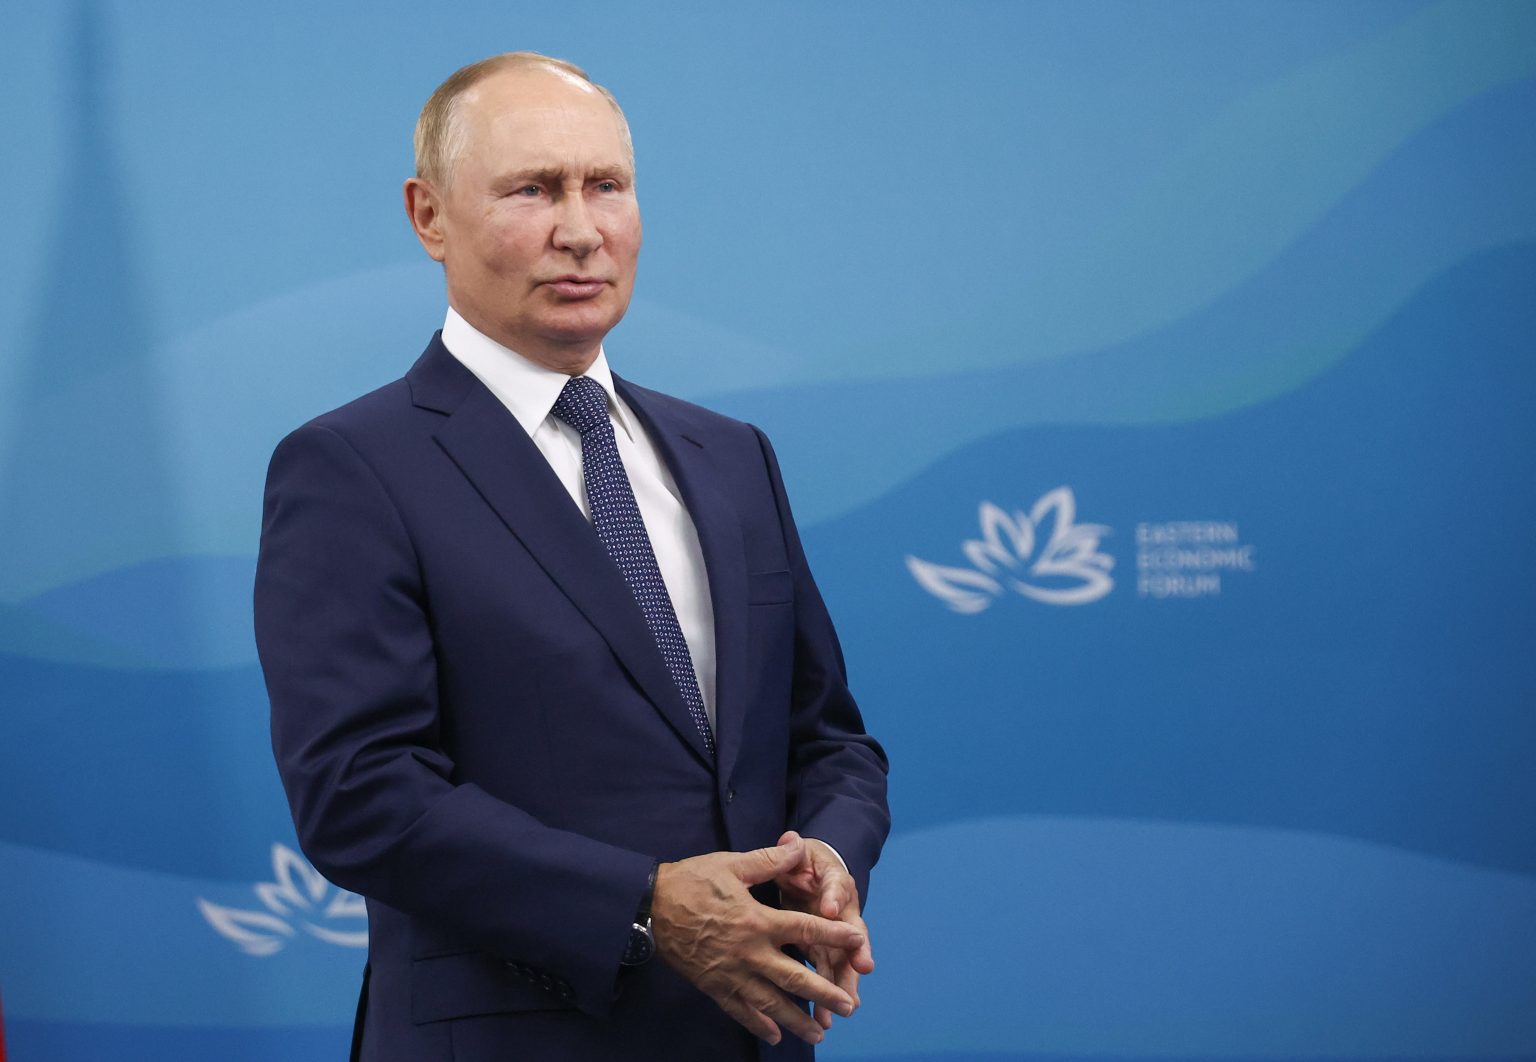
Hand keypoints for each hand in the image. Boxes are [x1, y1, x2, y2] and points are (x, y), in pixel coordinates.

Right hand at [651, 836, 861, 1045]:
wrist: (649, 907)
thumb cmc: (692, 881)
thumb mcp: (732, 864)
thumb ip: (770, 860)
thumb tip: (800, 846)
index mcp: (757, 921)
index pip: (805, 930)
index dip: (833, 936)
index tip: (856, 941)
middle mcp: (749, 953)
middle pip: (794, 978)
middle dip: (824, 993)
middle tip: (848, 1006)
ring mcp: (731, 974)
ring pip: (770, 1002)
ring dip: (797, 1019)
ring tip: (820, 1032)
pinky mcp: (713, 986)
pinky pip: (740, 1010)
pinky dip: (759, 1024)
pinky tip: (775, 1035)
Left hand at [774, 831, 874, 1029]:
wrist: (810, 873)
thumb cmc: (807, 862)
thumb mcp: (802, 852)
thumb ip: (795, 850)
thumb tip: (791, 840)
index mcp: (836, 883)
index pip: (837, 888)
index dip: (834, 897)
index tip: (830, 908)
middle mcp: (842, 913)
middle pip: (852, 935)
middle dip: (856, 953)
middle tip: (862, 968)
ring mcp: (834, 935)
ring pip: (842, 962)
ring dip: (842, 985)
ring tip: (841, 1009)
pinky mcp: (822, 950)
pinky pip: (826, 975)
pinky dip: (826, 996)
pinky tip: (823, 1018)